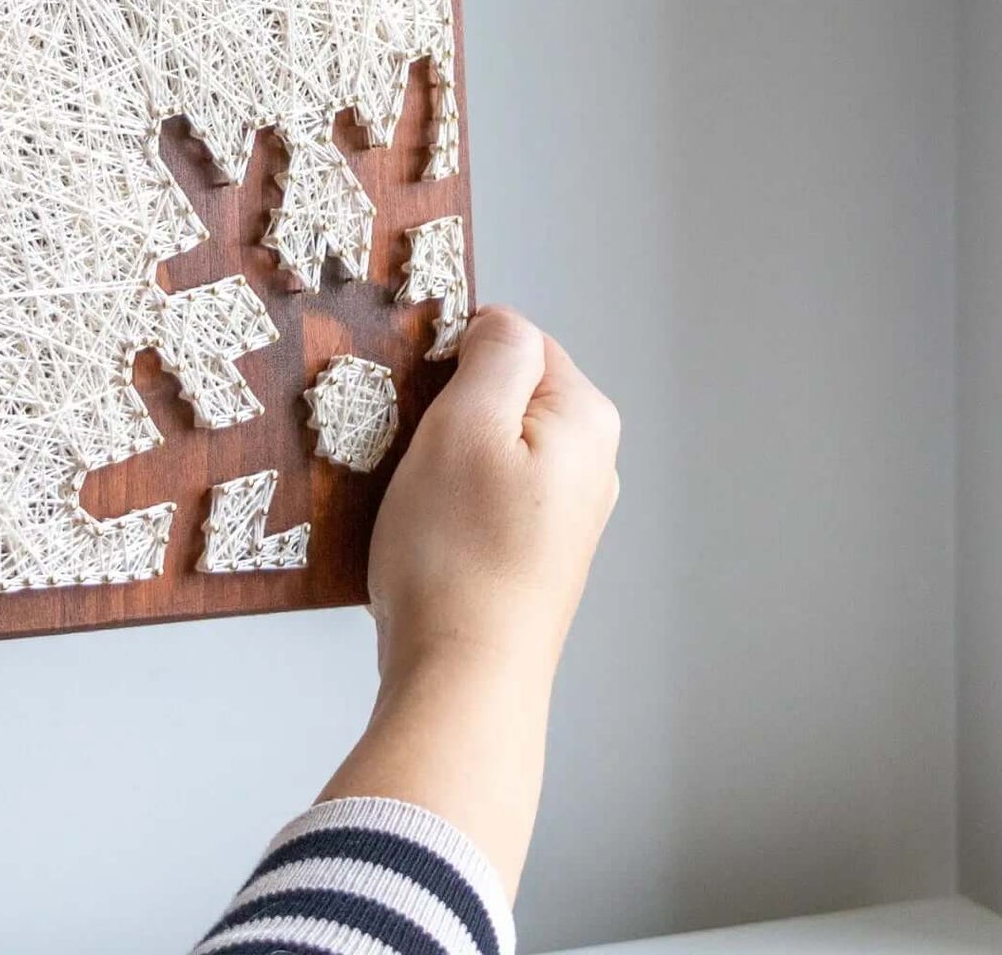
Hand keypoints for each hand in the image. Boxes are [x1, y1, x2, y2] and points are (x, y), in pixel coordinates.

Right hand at [322, 307, 618, 895]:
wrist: (461, 681)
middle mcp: (592, 464)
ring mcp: (566, 514)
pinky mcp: (535, 555)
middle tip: (408, 448)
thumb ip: (494, 354)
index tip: (414, 397)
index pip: (511, 336)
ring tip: (411, 497)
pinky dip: (445, 500)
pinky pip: (483, 493)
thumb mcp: (464, 424)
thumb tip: (501, 321)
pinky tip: (422, 533)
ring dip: (439, 457)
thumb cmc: (456, 552)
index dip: (451, 356)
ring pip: (487, 444)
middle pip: (501, 392)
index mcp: (586, 419)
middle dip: (445, 407)